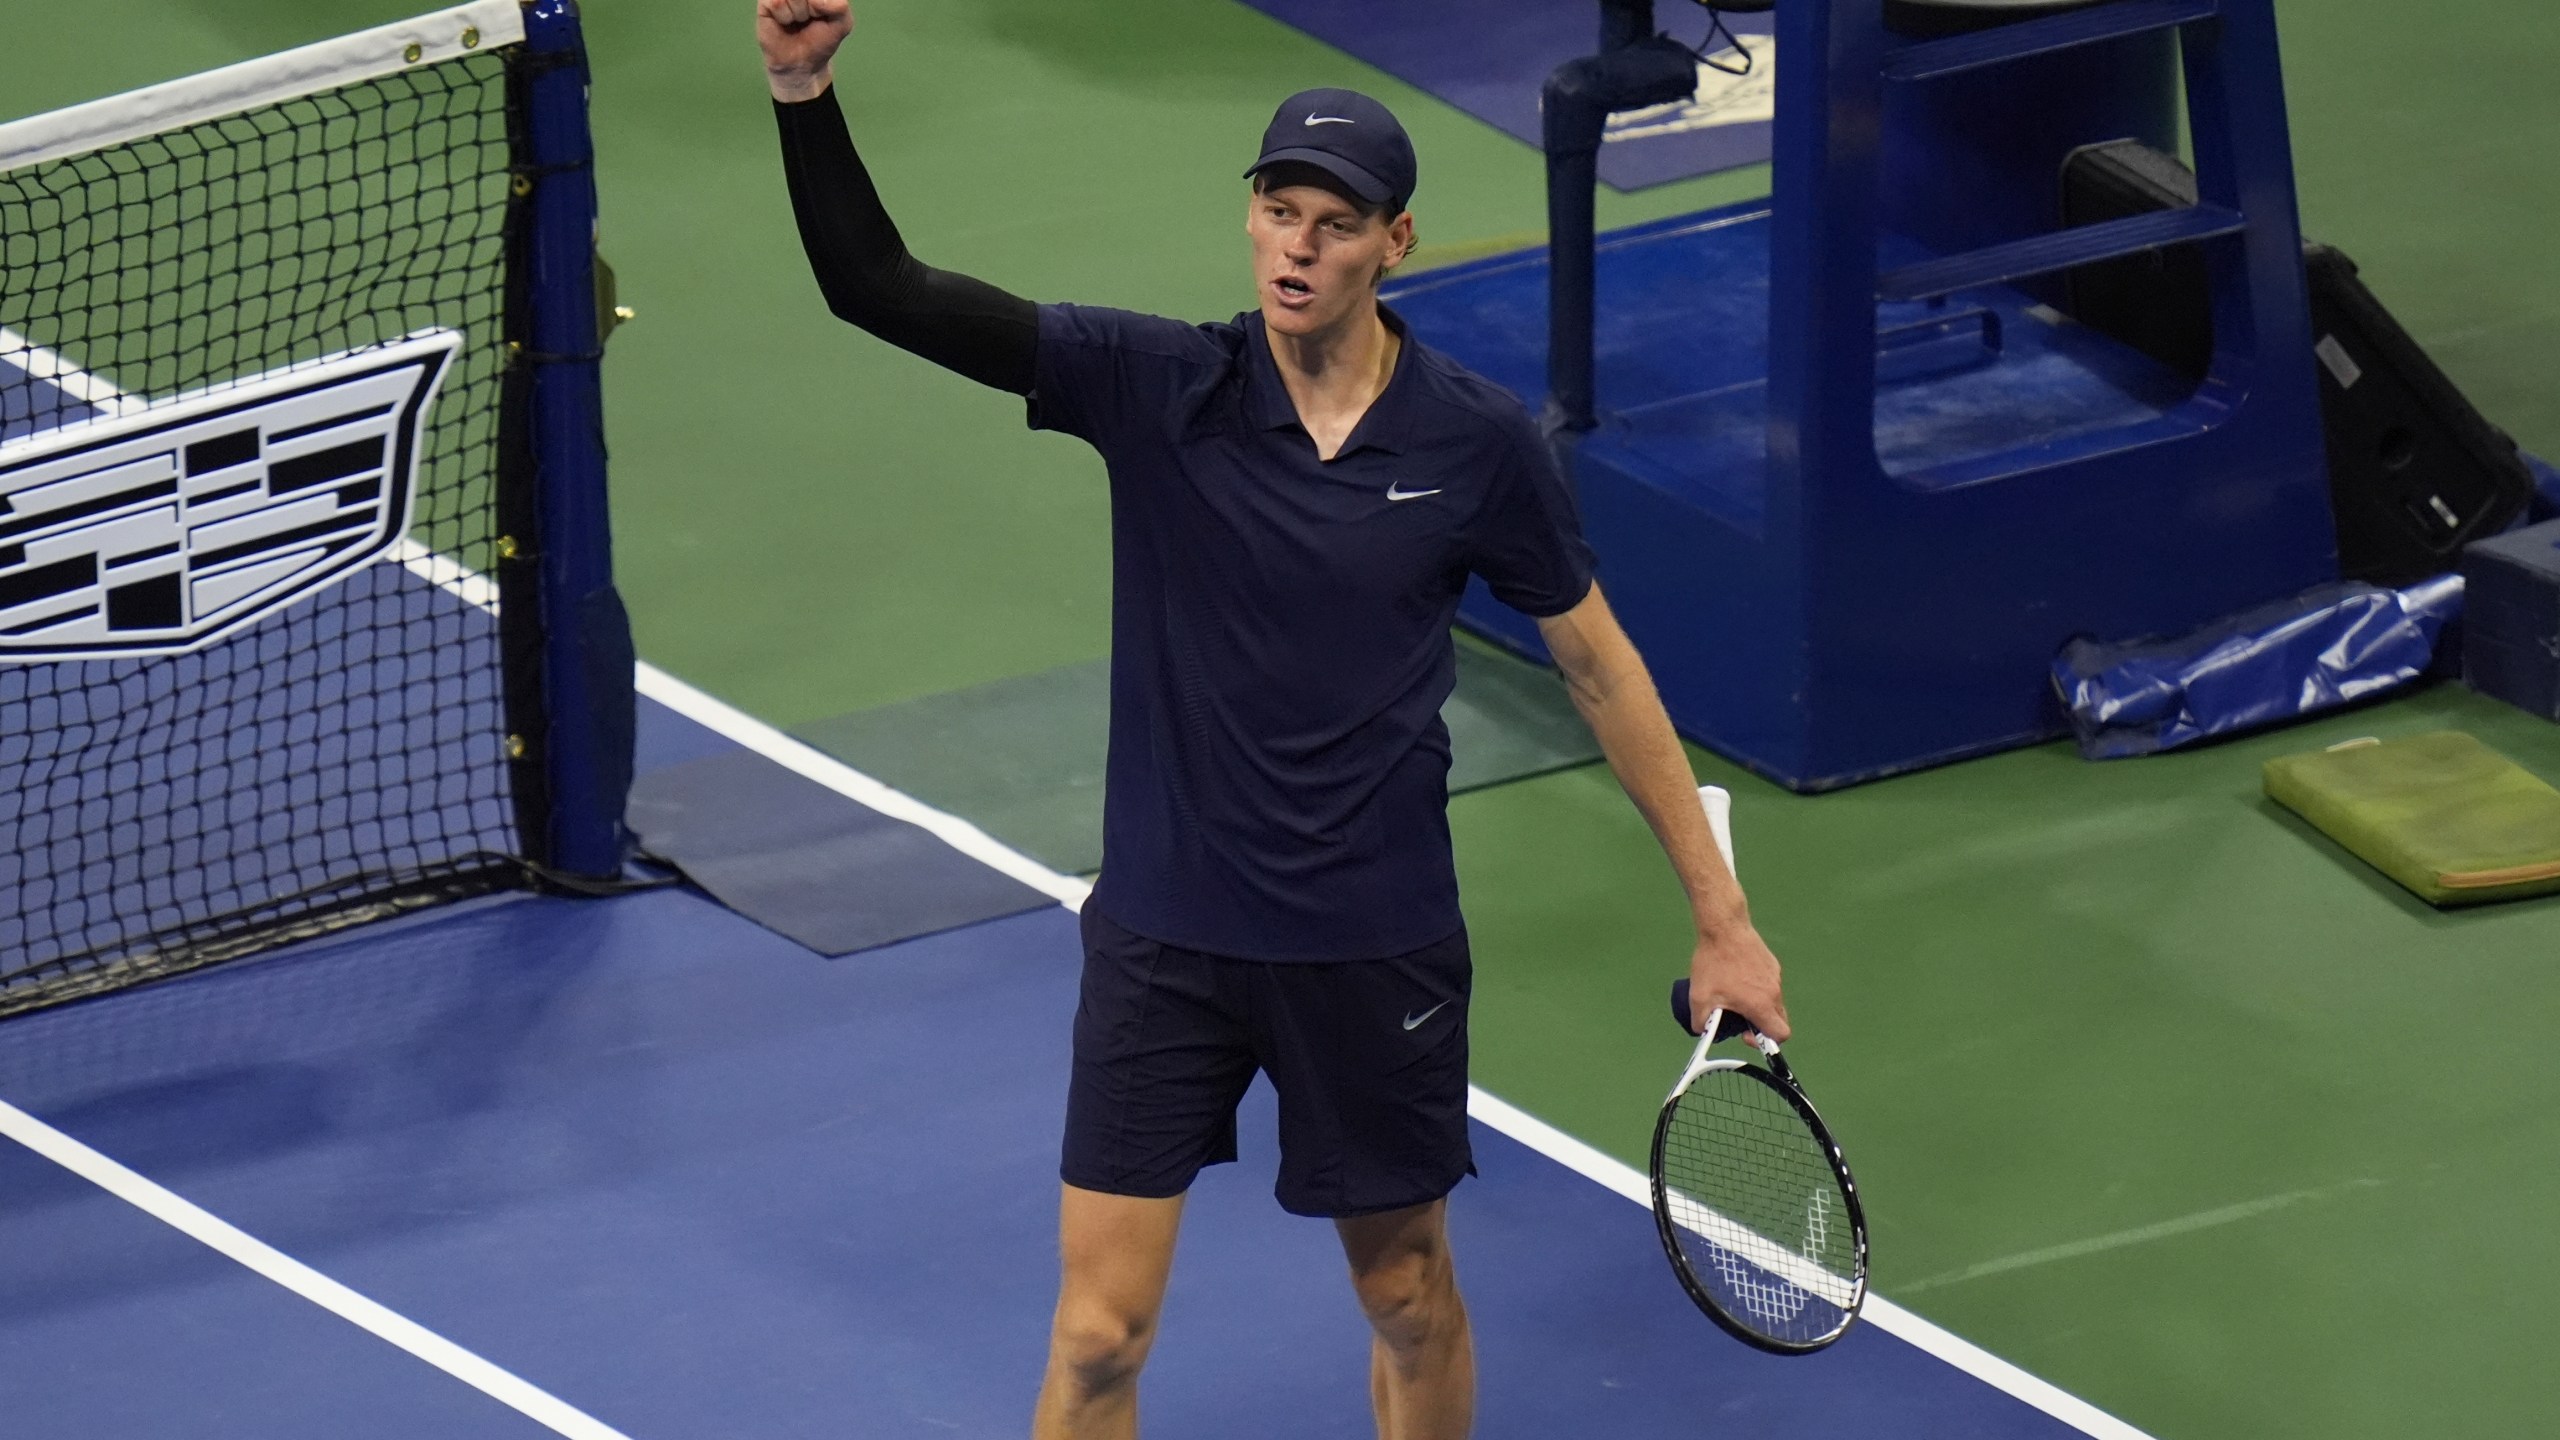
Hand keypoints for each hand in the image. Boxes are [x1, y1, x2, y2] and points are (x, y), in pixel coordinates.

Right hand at [758, 0, 853, 102]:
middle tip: (811, 17)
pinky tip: (785, 21)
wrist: (802, 63)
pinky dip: (785, 17)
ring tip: (798, 20)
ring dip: (800, 13)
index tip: (823, 14)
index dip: (823, 5)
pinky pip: (778, 2)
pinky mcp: (766, 1)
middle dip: (814, 7)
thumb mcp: (843, 23)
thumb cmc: (821, 40)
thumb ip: (839, 5)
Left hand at [1686, 924, 1788, 1044]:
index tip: (1745, 1033)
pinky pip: (1770, 985)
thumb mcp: (1699, 998)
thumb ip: (1700, 1022)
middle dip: (1761, 1026)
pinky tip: (1737, 978)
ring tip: (1734, 995)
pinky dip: (1758, 989)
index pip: (1780, 1035)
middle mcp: (1774, 992)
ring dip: (1759, 1006)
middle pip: (1778, 1021)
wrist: (1724, 927)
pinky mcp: (1772, 964)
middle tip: (1740, 1019)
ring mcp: (1775, 977)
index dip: (1765, 1042)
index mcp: (1761, 1004)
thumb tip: (1702, 1031)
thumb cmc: (1713, 962)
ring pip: (1774, 1002)